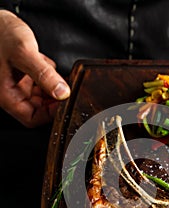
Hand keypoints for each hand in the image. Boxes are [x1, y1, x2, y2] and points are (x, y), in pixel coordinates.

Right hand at [0, 10, 69, 126]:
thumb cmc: (0, 33)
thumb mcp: (23, 53)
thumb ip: (43, 74)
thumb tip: (61, 92)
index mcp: (6, 95)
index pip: (32, 118)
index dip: (50, 115)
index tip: (64, 103)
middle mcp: (12, 92)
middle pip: (39, 109)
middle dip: (54, 102)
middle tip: (67, 92)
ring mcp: (19, 84)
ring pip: (42, 97)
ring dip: (55, 90)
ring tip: (63, 80)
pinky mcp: (24, 75)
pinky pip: (42, 84)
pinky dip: (51, 79)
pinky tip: (54, 71)